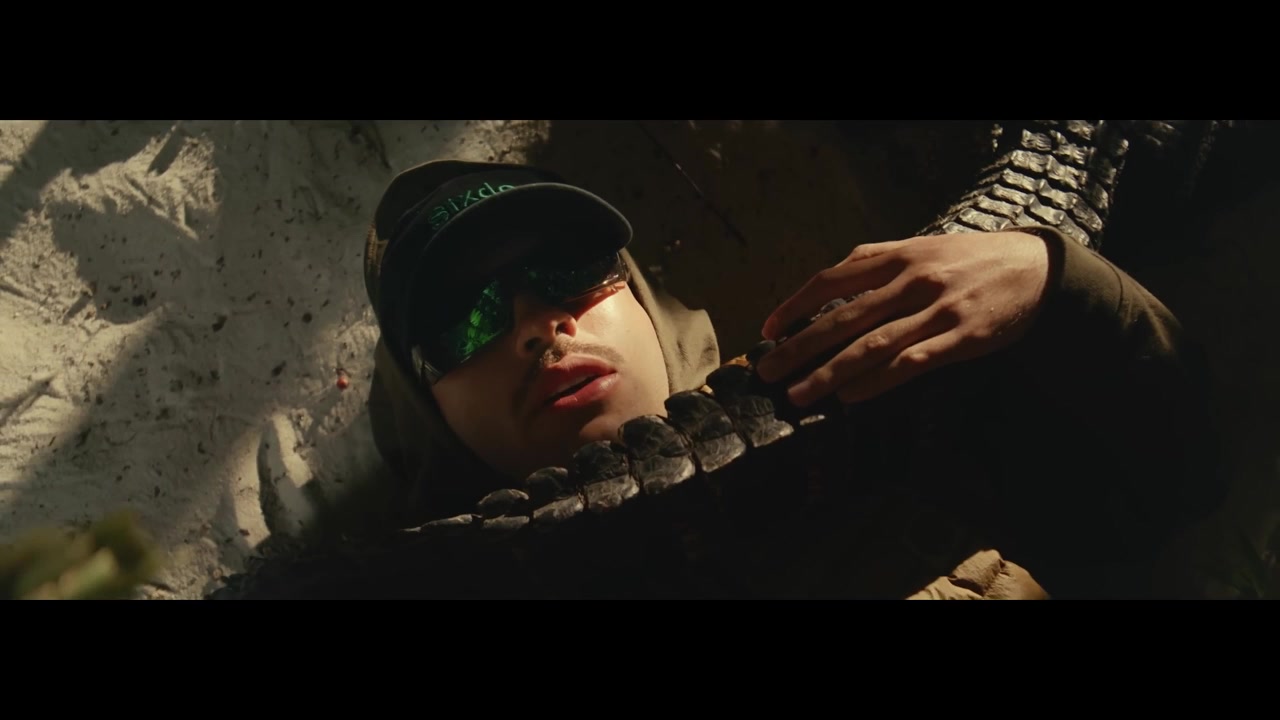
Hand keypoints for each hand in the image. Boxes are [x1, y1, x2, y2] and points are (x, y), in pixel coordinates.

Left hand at [756, 231, 1052, 406]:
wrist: (1037, 266)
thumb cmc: (969, 260)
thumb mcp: (922, 248)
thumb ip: (878, 263)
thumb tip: (828, 288)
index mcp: (898, 255)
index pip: (831, 279)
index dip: (795, 306)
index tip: (768, 330)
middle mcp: (913, 280)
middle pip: (843, 318)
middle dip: (799, 347)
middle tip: (767, 371)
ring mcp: (938, 310)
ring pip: (871, 345)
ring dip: (829, 373)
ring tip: (799, 395)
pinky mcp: (962, 337)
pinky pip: (911, 363)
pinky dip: (876, 382)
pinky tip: (850, 397)